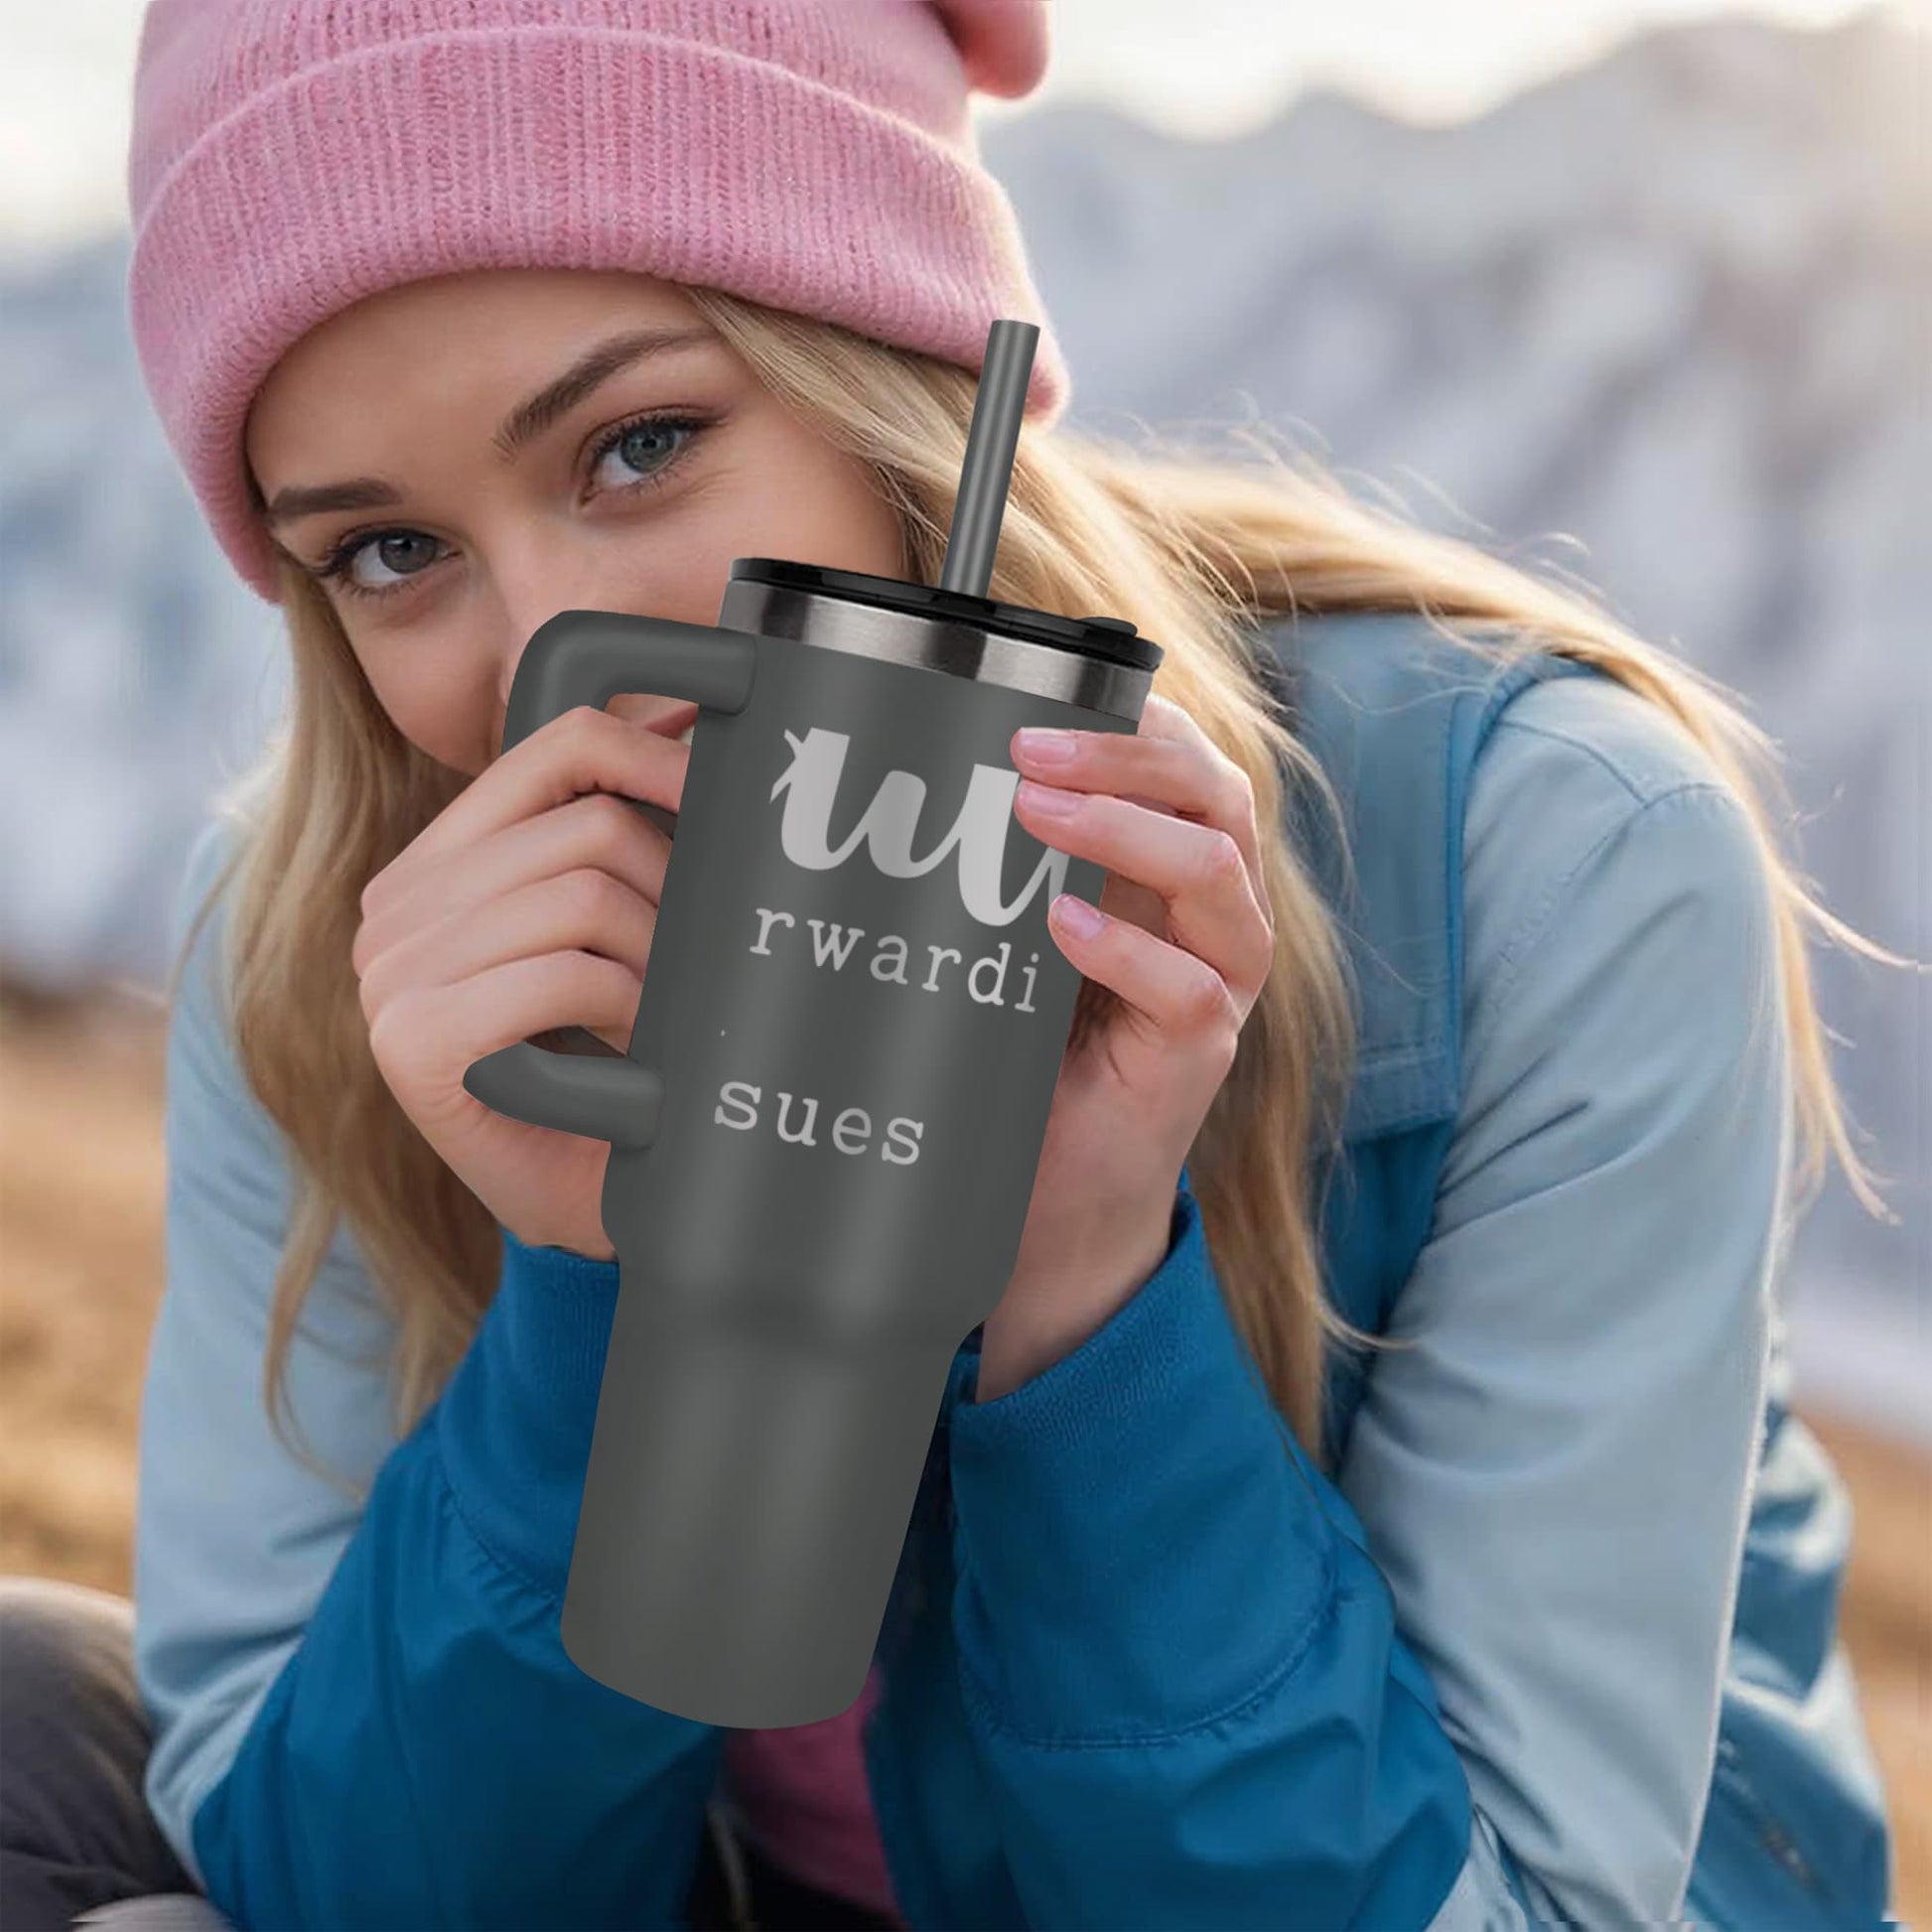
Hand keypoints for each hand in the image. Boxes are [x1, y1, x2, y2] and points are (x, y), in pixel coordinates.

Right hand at [351, 703, 696, 1260]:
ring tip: (657, 1019)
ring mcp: (390, 974)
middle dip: (669, 898)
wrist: (579, 1200)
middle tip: (688, 970)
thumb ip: (615, 837)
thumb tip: (695, 719)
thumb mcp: (604, 933)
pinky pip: (566, 972)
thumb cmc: (604, 1064)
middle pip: (586, 828)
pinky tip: (629, 1059)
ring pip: (585, 898)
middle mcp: (395, 907)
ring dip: (654, 965)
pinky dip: (626, 1011)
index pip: (552, 749)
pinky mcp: (413, 1040)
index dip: (651, 755)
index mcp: (435, 864)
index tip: (721, 794)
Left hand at [976, 694, 1276, 1401]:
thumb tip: (900, 776)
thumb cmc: (1024, 1050)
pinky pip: (1187, 988)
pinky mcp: (1199, 1057)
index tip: (1041, 695)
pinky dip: (1123, 949)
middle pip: (1216, 795)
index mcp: (1173, 870)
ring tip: (1035, 811)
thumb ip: (992, 868)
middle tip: (1027, 745)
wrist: (1047, 1194)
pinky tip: (1059, 926)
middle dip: (1128, 754)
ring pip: (1216, 874)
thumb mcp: (1006, 939)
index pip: (1186, 762)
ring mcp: (1218, 984)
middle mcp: (1214, 915)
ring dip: (1125, 828)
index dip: (1133, 717)